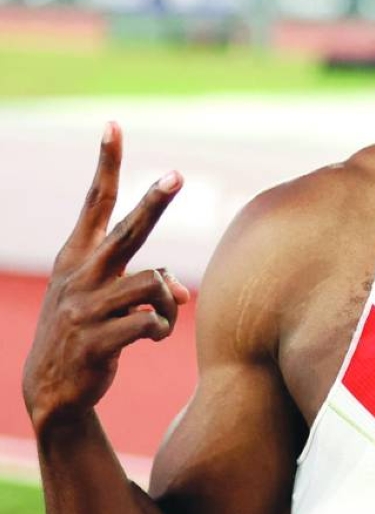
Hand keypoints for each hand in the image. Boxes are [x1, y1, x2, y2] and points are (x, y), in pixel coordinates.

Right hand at [22, 123, 190, 430]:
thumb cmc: (89, 332)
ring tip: (160, 320)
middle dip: (154, 203)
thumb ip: (146, 283)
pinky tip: (151, 338)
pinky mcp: (97, 340)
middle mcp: (80, 274)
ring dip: (168, 303)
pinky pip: (150, 322)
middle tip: (177, 176)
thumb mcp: (107, 300)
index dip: (106, 163)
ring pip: (154, 284)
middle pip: (128, 231)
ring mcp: (86, 307)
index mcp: (77, 256)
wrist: (53, 389)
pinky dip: (161, 329)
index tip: (113, 125)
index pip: (95, 200)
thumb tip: (182, 290)